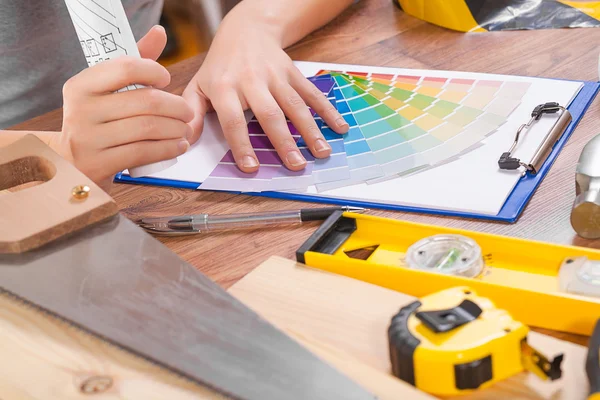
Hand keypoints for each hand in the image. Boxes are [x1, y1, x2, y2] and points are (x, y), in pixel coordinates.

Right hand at [51, 26, 192, 189]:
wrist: (72, 163)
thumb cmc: (99, 120)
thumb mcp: (108, 91)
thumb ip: (134, 62)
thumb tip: (159, 33)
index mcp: (81, 85)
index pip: (125, 68)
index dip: (153, 71)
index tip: (166, 79)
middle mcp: (81, 110)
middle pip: (145, 102)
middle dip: (176, 107)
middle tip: (187, 112)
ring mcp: (88, 139)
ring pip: (148, 128)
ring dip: (176, 129)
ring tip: (184, 129)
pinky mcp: (100, 164)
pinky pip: (144, 152)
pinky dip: (168, 148)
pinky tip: (178, 145)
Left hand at [182, 8, 349, 172]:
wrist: (246, 30)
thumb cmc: (220, 65)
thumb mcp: (199, 85)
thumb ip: (192, 113)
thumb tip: (184, 141)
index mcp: (225, 87)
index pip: (233, 120)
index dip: (241, 144)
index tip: (251, 167)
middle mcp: (252, 80)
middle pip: (269, 114)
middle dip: (284, 141)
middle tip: (296, 166)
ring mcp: (276, 75)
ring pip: (295, 105)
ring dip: (310, 130)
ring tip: (322, 153)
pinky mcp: (293, 72)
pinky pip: (312, 93)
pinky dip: (328, 110)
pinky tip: (340, 128)